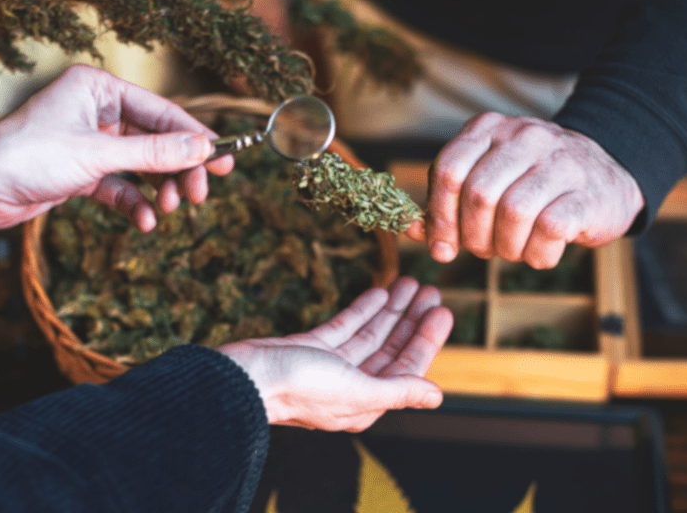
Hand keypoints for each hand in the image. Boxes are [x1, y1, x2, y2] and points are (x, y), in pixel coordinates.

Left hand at [0, 64, 233, 229]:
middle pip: (156, 139)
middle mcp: (96, 111)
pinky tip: (146, 221)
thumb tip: (203, 148)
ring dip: (159, 188)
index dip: (195, 138)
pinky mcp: (81, 172)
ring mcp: (89, 142)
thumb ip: (154, 152)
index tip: (224, 160)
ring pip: (141, 165)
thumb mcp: (99, 154)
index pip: (162, 112)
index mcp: (99, 89)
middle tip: (199, 194)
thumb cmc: (28, 155)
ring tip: (172, 208)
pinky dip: (135, 203)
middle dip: (178, 169)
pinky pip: (120, 186)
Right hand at [218, 277, 452, 431]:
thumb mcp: (356, 391)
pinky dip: (362, 310)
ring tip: (409, 284)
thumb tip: (436, 396)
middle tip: (431, 292)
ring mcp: (330, 367)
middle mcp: (351, 387)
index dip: (426, 340)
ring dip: (391, 311)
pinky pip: (345, 327)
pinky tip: (378, 292)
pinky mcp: (310, 349)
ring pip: (370, 335)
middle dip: (412, 321)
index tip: (442, 312)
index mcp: (365, 403)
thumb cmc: (298, 389)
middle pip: (391, 350)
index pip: (406, 369)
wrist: (244, 378)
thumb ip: (397, 391)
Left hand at [405, 112, 644, 268]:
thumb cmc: (532, 184)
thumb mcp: (488, 178)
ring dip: (506, 247)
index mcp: (489, 128)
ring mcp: (560, 161)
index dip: (438, 215)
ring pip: (513, 213)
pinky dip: (537, 253)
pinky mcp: (587, 193)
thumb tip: (411, 231)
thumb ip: (448, 201)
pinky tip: (539, 252)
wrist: (607, 177)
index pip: (448, 169)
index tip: (441, 247)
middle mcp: (525, 136)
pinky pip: (549, 229)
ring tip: (512, 250)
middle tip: (482, 249)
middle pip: (478, 194)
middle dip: (472, 236)